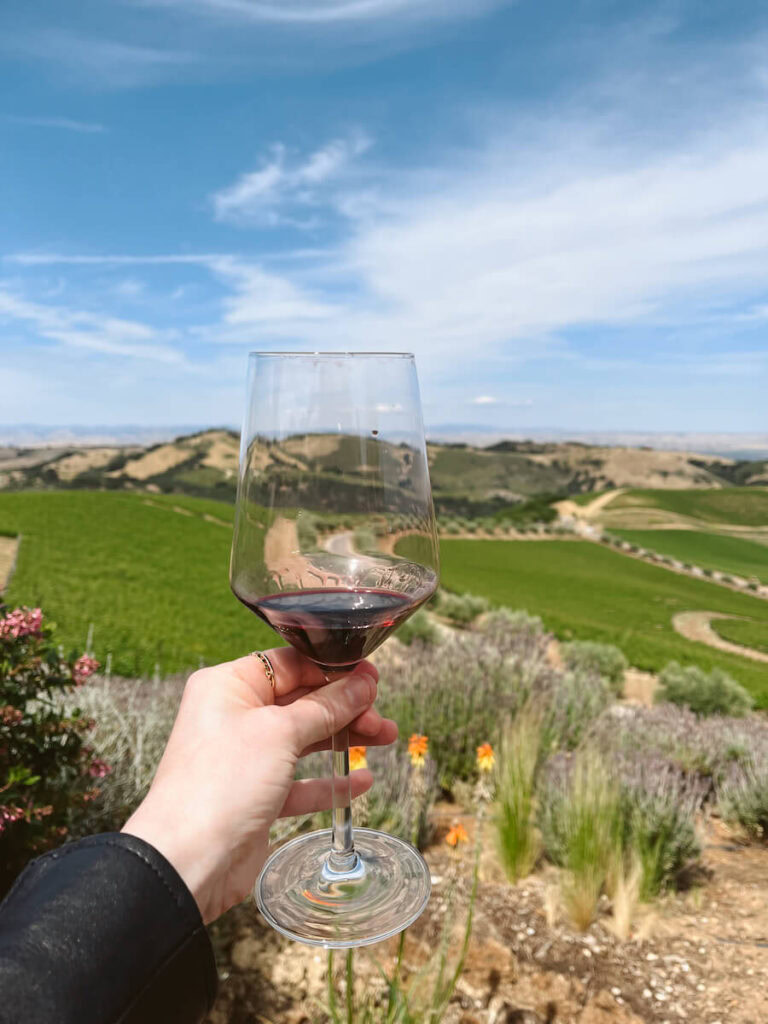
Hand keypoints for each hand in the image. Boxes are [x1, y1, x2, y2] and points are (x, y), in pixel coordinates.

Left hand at [122, 649, 396, 923]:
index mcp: (229, 686)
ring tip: (386, 738)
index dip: (333, 670)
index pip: (290, 664)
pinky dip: (330, 781)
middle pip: (302, 701)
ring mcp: (245, 758)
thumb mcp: (281, 732)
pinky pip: (300, 781)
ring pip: (304, 739)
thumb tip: (363, 682)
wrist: (187, 862)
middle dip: (346, 706)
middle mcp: (234, 717)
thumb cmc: (222, 783)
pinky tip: (361, 781)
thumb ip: (326, 707)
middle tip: (382, 716)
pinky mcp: (256, 796)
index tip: (372, 677)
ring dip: (344, 738)